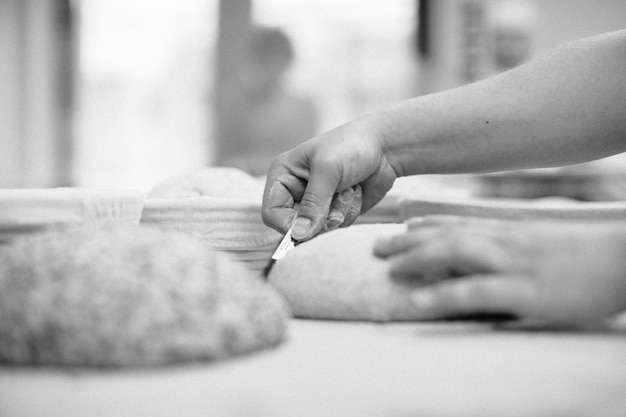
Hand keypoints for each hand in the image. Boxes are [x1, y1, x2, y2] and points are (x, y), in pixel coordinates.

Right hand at [262, 120, 397, 240]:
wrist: (386, 146)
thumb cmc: (352, 146)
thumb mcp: (328, 170)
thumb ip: (312, 204)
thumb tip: (298, 235)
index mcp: (283, 174)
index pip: (272, 213)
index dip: (286, 225)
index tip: (307, 228)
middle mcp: (296, 190)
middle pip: (295, 226)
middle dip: (319, 218)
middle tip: (337, 197)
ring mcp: (316, 202)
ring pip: (318, 229)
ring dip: (338, 211)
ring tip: (349, 188)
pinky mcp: (335, 210)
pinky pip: (336, 227)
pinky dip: (349, 211)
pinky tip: (356, 191)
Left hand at [374, 215, 625, 325]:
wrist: (625, 257)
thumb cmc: (587, 255)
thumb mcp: (542, 244)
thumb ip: (511, 247)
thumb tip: (486, 254)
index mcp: (508, 231)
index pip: (457, 223)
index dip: (424, 225)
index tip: (399, 227)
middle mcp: (503, 241)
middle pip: (445, 235)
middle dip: (408, 240)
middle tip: (376, 246)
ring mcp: (511, 264)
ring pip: (453, 254)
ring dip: (416, 259)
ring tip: (386, 268)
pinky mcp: (523, 291)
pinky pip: (474, 291)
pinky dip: (442, 294)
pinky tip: (417, 300)